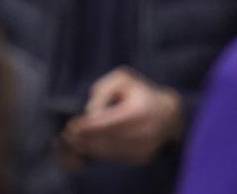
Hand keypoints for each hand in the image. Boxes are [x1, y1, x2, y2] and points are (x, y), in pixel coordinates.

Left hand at [63, 68, 182, 165]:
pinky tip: (88, 146)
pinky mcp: (143, 158)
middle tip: (66, 136)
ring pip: (110, 152)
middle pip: (107, 140)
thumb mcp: (122, 79)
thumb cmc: (140, 92)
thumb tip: (90, 111)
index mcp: (139, 111)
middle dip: (84, 139)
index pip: (107, 123)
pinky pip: (117, 157)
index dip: (87, 127)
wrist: (169, 115)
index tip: (71, 125)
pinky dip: (101, 153)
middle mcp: (144, 133)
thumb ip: (103, 90)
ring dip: (89, 148)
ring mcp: (145, 148)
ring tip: (73, 142)